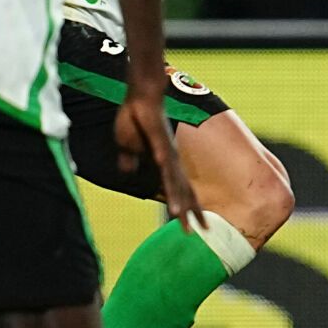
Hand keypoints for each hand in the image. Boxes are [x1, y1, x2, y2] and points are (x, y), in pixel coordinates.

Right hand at [114, 84, 204, 231]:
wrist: (140, 95)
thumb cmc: (135, 119)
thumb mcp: (127, 146)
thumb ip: (130, 159)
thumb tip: (128, 170)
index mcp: (164, 164)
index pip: (178, 191)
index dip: (187, 209)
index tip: (193, 228)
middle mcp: (169, 159)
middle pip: (183, 190)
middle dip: (191, 211)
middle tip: (200, 232)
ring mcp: (165, 149)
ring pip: (173, 178)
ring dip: (175, 197)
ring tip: (178, 216)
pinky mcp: (157, 137)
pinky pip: (161, 155)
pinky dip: (164, 166)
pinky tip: (166, 177)